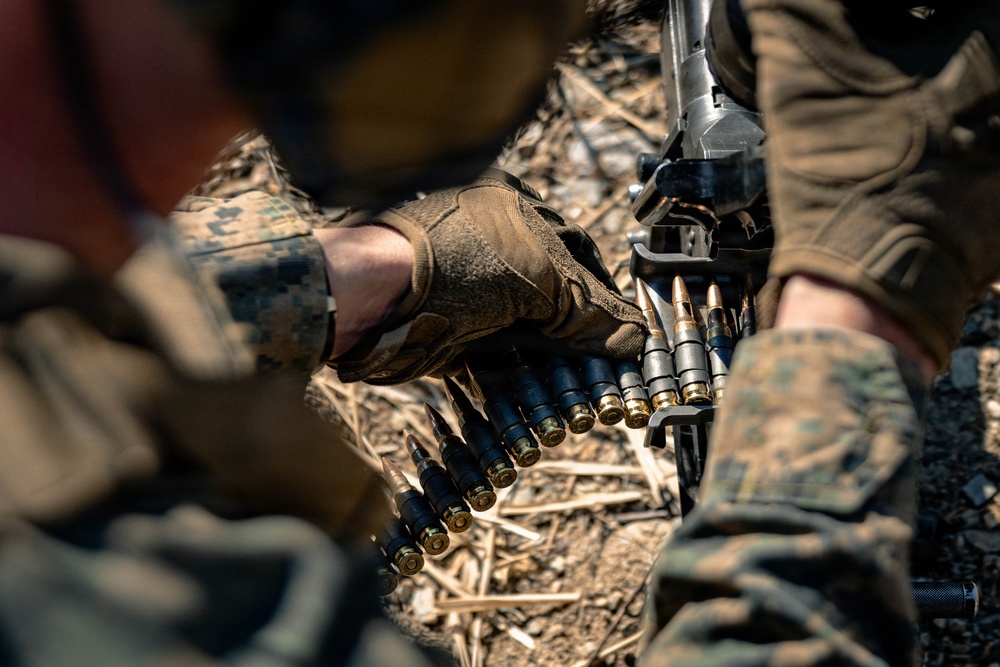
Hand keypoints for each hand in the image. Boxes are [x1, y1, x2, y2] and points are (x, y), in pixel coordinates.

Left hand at [330, 171, 644, 383]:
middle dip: (581, 337)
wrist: (372, 298)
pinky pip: (498, 363)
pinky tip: (538, 396)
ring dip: (555, 365)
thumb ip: (589, 307)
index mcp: (515, 212)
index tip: (626, 334)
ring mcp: (475, 295)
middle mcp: (496, 251)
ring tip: (580, 391)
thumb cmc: (453, 263)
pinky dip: (519, 382)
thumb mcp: (537, 275)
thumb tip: (635, 337)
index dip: (604, 296)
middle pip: (555, 299)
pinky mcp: (454, 336)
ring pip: (530, 335)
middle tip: (606, 369)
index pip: (577, 254)